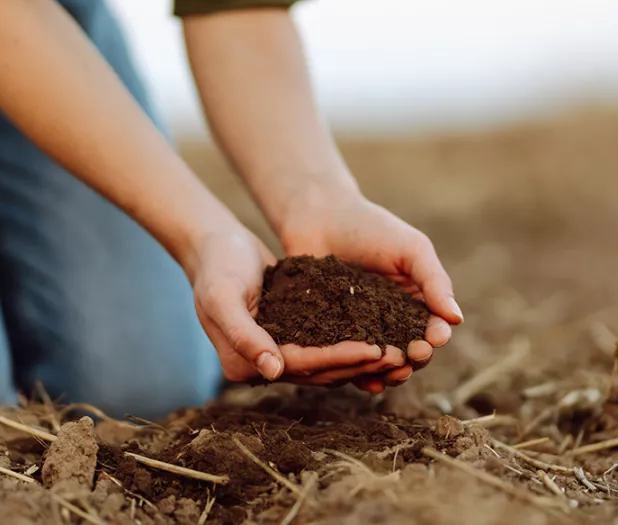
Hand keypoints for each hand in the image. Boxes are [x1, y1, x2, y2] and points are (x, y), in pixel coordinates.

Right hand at [185, 228, 386, 383]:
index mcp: (243, 365)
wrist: (216, 246)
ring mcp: (278, 354)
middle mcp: (263, 367)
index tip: (375, 350)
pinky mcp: (293, 338)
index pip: (301, 366)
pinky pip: (328, 346)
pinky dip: (354, 342)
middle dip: (361, 363)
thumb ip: (243, 334)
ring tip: (400, 348)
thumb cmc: (216, 266)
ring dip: (364, 359)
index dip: (339, 360)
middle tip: (401, 353)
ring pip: (329, 364)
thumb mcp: (222, 296)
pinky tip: (384, 334)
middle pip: (320, 371)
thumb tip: (273, 371)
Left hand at [278, 191, 462, 393]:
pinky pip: (349, 360)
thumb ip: (434, 281)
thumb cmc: (370, 228)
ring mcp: (362, 330)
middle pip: (410, 350)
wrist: (319, 217)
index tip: (433, 340)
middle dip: (415, 358)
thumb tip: (457, 319)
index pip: (432, 327)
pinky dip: (358, 373)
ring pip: (381, 362)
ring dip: (390, 372)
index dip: (435, 336)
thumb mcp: (410, 249)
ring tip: (389, 375)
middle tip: (411, 357)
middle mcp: (392, 320)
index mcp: (416, 301)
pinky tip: (363, 380)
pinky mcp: (333, 335)